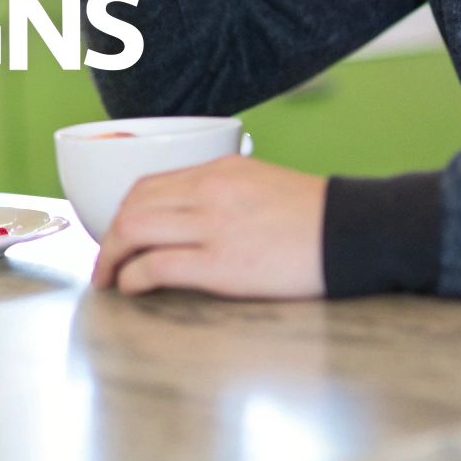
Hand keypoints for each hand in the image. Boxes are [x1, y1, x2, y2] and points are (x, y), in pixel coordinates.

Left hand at [91, 155, 327, 298]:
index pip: (148, 184)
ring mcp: (213, 227)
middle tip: (105, 264)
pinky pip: (157, 266)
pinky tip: (132, 289)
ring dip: (111, 258)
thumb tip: (191, 214)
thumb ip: (223, 193)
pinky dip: (133, 278)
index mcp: (218, 170)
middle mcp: (208, 192)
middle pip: (132, 207)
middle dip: (108, 238)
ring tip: (110, 280)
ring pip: (134, 231)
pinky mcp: (222, 265)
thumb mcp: (262, 184)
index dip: (122, 212)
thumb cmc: (316, 216)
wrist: (356, 232)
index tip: (118, 234)